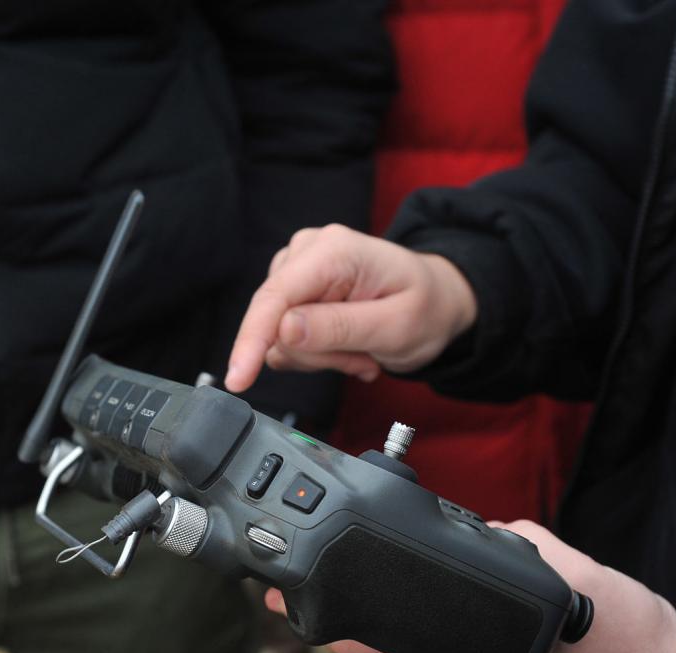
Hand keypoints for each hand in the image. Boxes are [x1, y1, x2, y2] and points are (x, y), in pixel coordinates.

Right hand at [224, 224, 477, 392]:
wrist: (437, 300)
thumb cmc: (425, 307)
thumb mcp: (394, 327)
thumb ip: (339, 328)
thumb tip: (283, 330)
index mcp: (333, 251)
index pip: (275, 297)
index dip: (251, 340)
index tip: (238, 378)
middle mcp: (307, 251)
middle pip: (276, 323)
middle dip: (317, 355)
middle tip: (362, 358)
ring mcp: (297, 270)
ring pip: (280, 337)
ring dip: (322, 357)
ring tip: (361, 349)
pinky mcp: (294, 291)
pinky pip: (286, 339)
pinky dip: (318, 354)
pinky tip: (349, 346)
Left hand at [265, 520, 675, 652]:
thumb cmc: (619, 630)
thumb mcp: (557, 568)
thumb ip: (504, 543)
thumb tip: (471, 529)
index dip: (338, 636)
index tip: (297, 611)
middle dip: (349, 631)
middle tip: (305, 595)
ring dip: (380, 635)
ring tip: (344, 596)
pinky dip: (420, 636)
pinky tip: (405, 607)